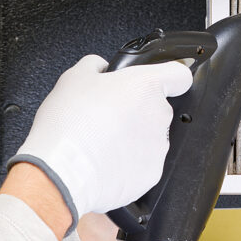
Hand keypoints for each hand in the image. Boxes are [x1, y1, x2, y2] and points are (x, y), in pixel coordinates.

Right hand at [9, 55, 192, 232]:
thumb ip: (95, 65)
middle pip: (155, 108)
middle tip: (106, 117)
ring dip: (132, 138)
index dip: (169, 77)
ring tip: (101, 143)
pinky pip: (143, 164)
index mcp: (146, 87)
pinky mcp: (151, 174)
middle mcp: (158, 115)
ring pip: (149, 137)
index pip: (179, 75)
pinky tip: (104, 161)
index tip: (157, 83)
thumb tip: (100, 69)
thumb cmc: (68, 125)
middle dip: (135, 111)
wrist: (61, 172)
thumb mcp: (74, 77)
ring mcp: (158, 147)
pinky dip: (128, 163)